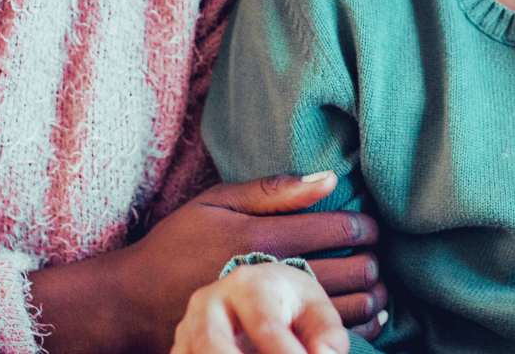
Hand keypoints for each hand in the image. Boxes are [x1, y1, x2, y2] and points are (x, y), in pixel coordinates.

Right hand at [32, 173, 387, 353]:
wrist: (136, 300)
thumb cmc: (177, 244)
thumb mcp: (216, 202)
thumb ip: (273, 189)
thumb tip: (330, 177)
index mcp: (260, 235)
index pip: (332, 227)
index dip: (361, 226)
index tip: (371, 227)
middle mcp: (268, 275)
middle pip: (344, 270)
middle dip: (371, 263)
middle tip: (377, 258)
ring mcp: (266, 313)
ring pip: (338, 308)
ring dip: (369, 298)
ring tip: (378, 289)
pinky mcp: (262, 339)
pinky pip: (318, 336)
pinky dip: (351, 328)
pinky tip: (365, 318)